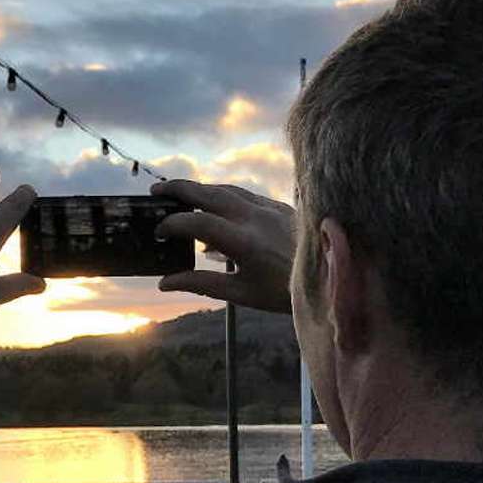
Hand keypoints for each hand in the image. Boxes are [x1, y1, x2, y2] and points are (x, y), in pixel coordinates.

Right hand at [150, 179, 296, 313]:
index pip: (198, 223)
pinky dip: (221, 195)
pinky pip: (243, 194)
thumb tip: (164, 283)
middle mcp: (255, 217)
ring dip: (199, 189)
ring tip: (178, 193)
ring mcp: (268, 208)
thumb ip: (201, 284)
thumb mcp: (240, 294)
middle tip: (155, 191)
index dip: (173, 224)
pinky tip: (212, 203)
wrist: (327, 279)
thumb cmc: (282, 292)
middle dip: (178, 189)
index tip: (158, 231)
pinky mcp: (277, 206)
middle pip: (208, 193)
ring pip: (225, 189)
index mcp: (244, 242)